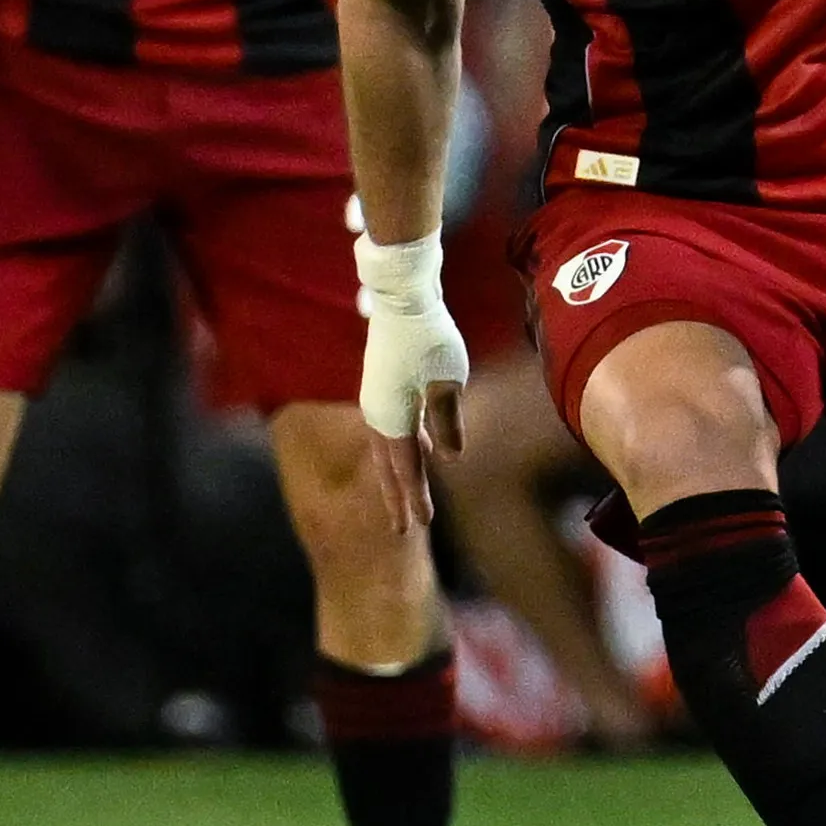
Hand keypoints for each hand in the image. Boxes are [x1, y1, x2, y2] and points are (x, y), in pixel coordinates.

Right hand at [354, 233, 466, 532]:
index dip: (414, 496)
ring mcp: (376, 399)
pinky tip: (420, 448)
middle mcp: (377, 413)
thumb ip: (447, 421)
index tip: (420, 524)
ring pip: (388, 447)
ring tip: (407, 497)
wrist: (402, 297)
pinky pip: (391, 427)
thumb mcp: (448, 381)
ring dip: (398, 473)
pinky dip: (402, 446)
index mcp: (392, 417)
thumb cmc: (429, 338)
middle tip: (405, 528)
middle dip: (398, 496)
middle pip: (389, 465)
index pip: (406, 467)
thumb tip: (449, 458)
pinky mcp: (381, 385)